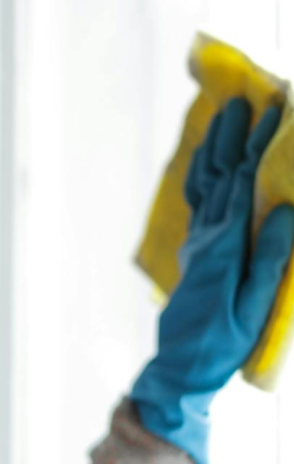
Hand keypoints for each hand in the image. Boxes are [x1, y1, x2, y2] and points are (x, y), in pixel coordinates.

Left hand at [130, 96, 293, 463]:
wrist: (181, 365)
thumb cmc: (223, 341)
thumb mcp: (254, 304)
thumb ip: (269, 257)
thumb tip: (284, 209)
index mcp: (225, 244)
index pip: (242, 183)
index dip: (257, 145)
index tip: (274, 110)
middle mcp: (206, 237)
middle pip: (218, 176)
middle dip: (232, 136)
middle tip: (244, 98)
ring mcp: (197, 244)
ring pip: (202, 186)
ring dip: (212, 150)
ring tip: (222, 119)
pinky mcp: (194, 254)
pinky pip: (196, 205)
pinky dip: (201, 177)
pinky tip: (206, 166)